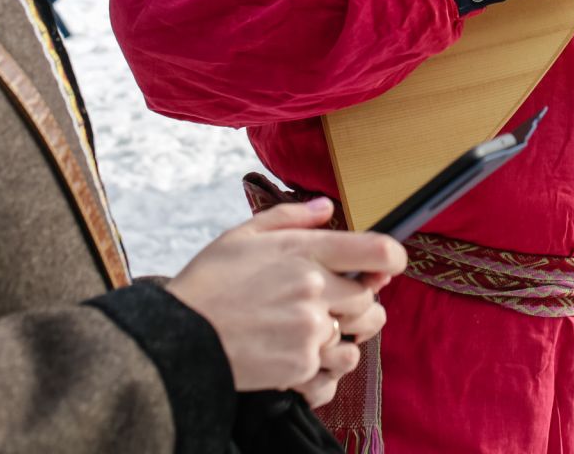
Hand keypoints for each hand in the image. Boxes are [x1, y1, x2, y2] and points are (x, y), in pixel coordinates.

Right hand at [165, 198, 405, 394]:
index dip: (392, 259)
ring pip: (355, 336)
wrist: (180, 336)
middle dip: (359, 302)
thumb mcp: (244, 235)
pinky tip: (294, 350)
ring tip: (312, 329)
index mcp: (305, 252)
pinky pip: (333, 367)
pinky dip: (321, 362)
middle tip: (332, 302)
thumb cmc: (210, 282)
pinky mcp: (301, 365)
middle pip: (370, 300)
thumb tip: (326, 207)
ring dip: (342, 334)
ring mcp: (309, 331)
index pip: (379, 253)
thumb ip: (291, 217)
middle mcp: (314, 290)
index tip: (385, 265)